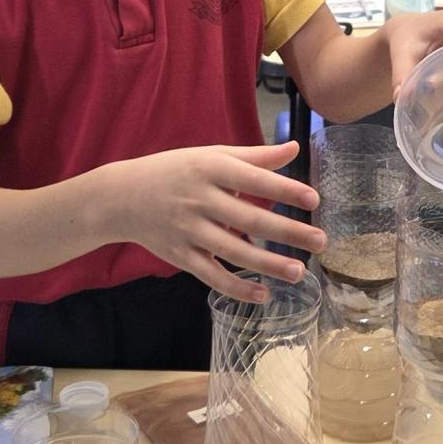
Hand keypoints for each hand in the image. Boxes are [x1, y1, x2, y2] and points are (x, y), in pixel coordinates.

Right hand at [106, 142, 323, 302]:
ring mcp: (189, 230)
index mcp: (212, 168)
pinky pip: (210, 274)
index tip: (314, 200)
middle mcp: (201, 199)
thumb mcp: (213, 155)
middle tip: (321, 241)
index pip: (254, 179)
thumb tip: (294, 149)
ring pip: (233, 250)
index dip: (284, 190)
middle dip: (287, 232)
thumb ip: (255, 156)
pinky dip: (235, 286)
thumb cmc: (176, 170)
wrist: (121, 196)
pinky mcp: (180, 255)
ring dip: (268, 264)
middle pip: (249, 218)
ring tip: (299, 272)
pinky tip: (262, 294)